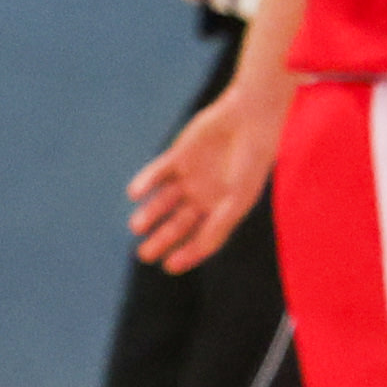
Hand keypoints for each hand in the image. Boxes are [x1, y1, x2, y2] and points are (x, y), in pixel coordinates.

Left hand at [130, 87, 279, 272]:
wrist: (249, 120)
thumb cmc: (250, 163)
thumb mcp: (237, 200)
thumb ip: (218, 226)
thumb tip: (198, 252)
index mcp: (222, 210)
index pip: (201, 239)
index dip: (186, 254)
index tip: (169, 266)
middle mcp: (203, 197)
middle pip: (177, 224)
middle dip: (161, 240)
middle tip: (144, 255)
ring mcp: (189, 177)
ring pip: (163, 202)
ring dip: (149, 214)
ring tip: (137, 226)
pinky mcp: (178, 157)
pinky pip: (157, 173)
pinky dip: (145, 182)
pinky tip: (135, 193)